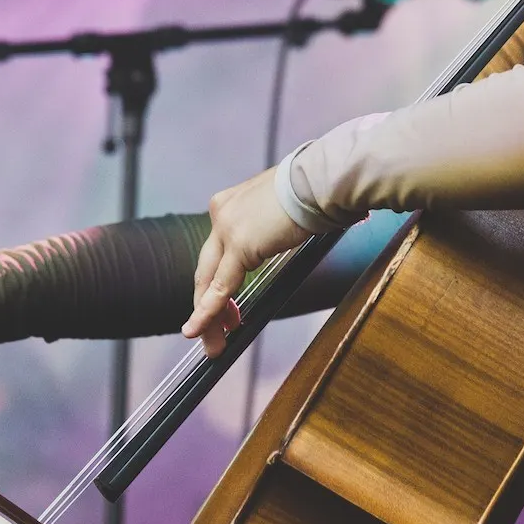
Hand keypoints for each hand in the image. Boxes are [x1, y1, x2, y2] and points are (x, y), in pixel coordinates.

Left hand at [183, 167, 311, 356]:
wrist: (321, 180)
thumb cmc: (313, 192)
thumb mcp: (279, 210)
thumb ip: (265, 229)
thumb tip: (273, 242)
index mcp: (228, 204)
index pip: (215, 253)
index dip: (214, 284)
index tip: (224, 309)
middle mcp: (220, 213)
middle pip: (206, 269)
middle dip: (206, 306)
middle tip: (208, 334)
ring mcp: (226, 227)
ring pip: (209, 281)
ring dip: (208, 316)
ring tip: (211, 344)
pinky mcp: (239, 243)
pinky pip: (222, 286)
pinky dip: (210, 310)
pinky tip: (202, 329)